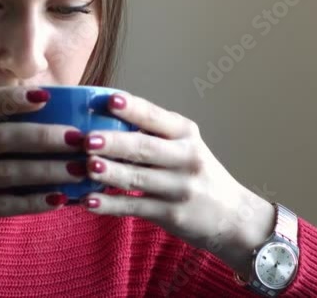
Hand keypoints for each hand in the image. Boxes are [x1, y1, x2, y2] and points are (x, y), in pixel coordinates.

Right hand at [0, 86, 84, 293]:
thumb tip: (19, 124)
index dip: (13, 99)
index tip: (48, 95)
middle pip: (1, 137)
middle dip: (45, 136)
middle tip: (78, 137)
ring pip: (6, 172)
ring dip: (47, 170)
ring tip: (78, 170)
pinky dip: (29, 203)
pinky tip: (55, 200)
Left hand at [78, 92, 276, 277]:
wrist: (232, 216)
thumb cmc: (196, 173)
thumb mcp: (185, 146)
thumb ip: (152, 134)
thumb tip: (100, 119)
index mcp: (185, 134)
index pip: (156, 117)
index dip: (133, 108)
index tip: (110, 100)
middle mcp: (186, 158)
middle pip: (145, 148)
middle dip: (114, 143)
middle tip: (87, 139)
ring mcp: (179, 188)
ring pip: (137, 179)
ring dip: (108, 173)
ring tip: (85, 167)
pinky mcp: (171, 215)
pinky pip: (134, 208)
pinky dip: (110, 205)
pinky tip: (88, 202)